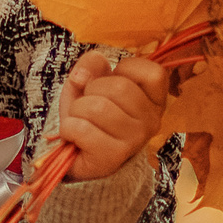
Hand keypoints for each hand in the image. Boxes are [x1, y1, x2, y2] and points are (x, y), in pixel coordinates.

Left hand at [54, 50, 169, 181]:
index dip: (125, 69)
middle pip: (119, 87)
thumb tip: (82, 74)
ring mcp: (134, 141)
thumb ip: (91, 66)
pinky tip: (73, 136)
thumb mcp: (91, 81)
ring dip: (77, 110)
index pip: (153, 72)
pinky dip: (68, 128)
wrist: (77, 155)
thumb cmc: (90, 115)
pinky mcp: (112, 157)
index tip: (113, 84)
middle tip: (89, 106)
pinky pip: (82, 128)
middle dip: (92, 90)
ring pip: (98, 107)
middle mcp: (151, 121)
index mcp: (154, 101)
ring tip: (80, 121)